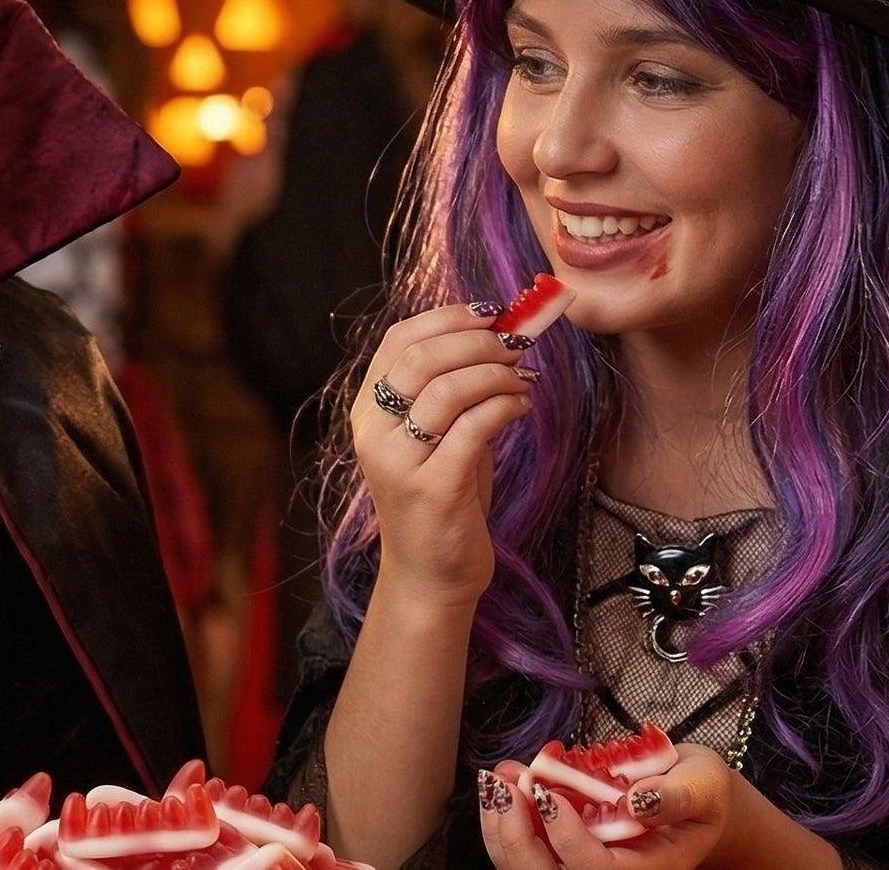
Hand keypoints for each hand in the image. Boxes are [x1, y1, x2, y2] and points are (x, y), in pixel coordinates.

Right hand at [353, 303, 534, 607]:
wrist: (430, 577)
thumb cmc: (440, 499)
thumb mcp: (432, 437)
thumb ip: (449, 390)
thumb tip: (496, 334)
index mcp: (366, 412)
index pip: (396, 341)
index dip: (444, 317)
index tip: (488, 312)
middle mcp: (374, 433)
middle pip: (419, 358)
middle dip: (475, 341)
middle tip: (514, 342)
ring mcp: (399, 462)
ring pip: (447, 389)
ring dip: (494, 372)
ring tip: (522, 377)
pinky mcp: (433, 489)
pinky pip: (473, 428)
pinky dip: (504, 406)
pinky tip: (521, 406)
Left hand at [478, 745, 732, 868]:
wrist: (692, 795)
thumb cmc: (700, 791)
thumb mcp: (703, 785)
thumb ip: (676, 795)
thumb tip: (637, 800)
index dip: (568, 840)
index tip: (547, 793)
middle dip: (517, 838)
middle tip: (503, 786)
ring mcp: (582, 865)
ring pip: (527, 869)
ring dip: (500, 826)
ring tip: (495, 779)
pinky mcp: (562, 850)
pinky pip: (523, 849)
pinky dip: (502, 817)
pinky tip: (501, 779)